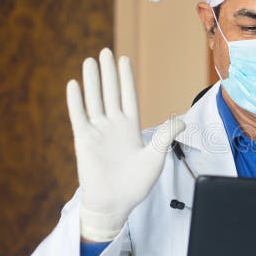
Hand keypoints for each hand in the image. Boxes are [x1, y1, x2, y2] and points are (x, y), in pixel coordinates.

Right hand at [66, 48, 184, 240]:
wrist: (115, 203)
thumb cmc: (136, 185)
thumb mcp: (155, 158)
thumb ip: (165, 137)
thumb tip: (181, 120)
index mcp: (131, 128)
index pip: (128, 96)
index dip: (126, 79)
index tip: (124, 59)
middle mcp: (113, 126)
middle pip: (110, 92)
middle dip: (108, 72)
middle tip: (105, 51)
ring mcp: (98, 132)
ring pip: (94, 100)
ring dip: (92, 81)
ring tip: (90, 60)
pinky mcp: (84, 140)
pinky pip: (79, 116)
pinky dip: (76, 101)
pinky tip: (74, 84)